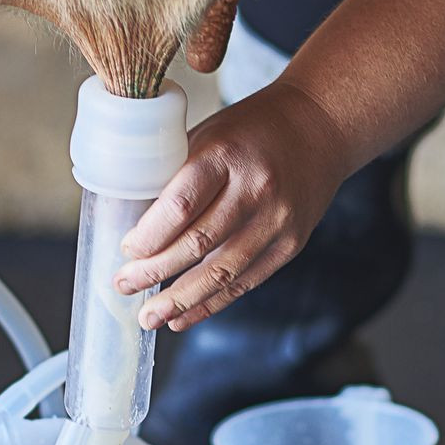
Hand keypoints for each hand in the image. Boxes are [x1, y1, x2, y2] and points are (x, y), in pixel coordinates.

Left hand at [114, 81, 351, 330]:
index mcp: (225, 155)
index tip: (126, 251)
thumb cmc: (254, 130)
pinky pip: (245, 282)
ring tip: (149, 317)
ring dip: (180, 300)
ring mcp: (277, 221)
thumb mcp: (209, 134)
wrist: (320, 128)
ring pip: (222, 273)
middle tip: (123, 286)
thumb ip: (178, 175)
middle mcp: (255, 190)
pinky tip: (184, 316)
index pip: (181, 206)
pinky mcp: (290, 244)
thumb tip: (137, 225)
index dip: (149, 236)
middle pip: (197, 244)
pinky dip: (212, 303)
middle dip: (154, 272)